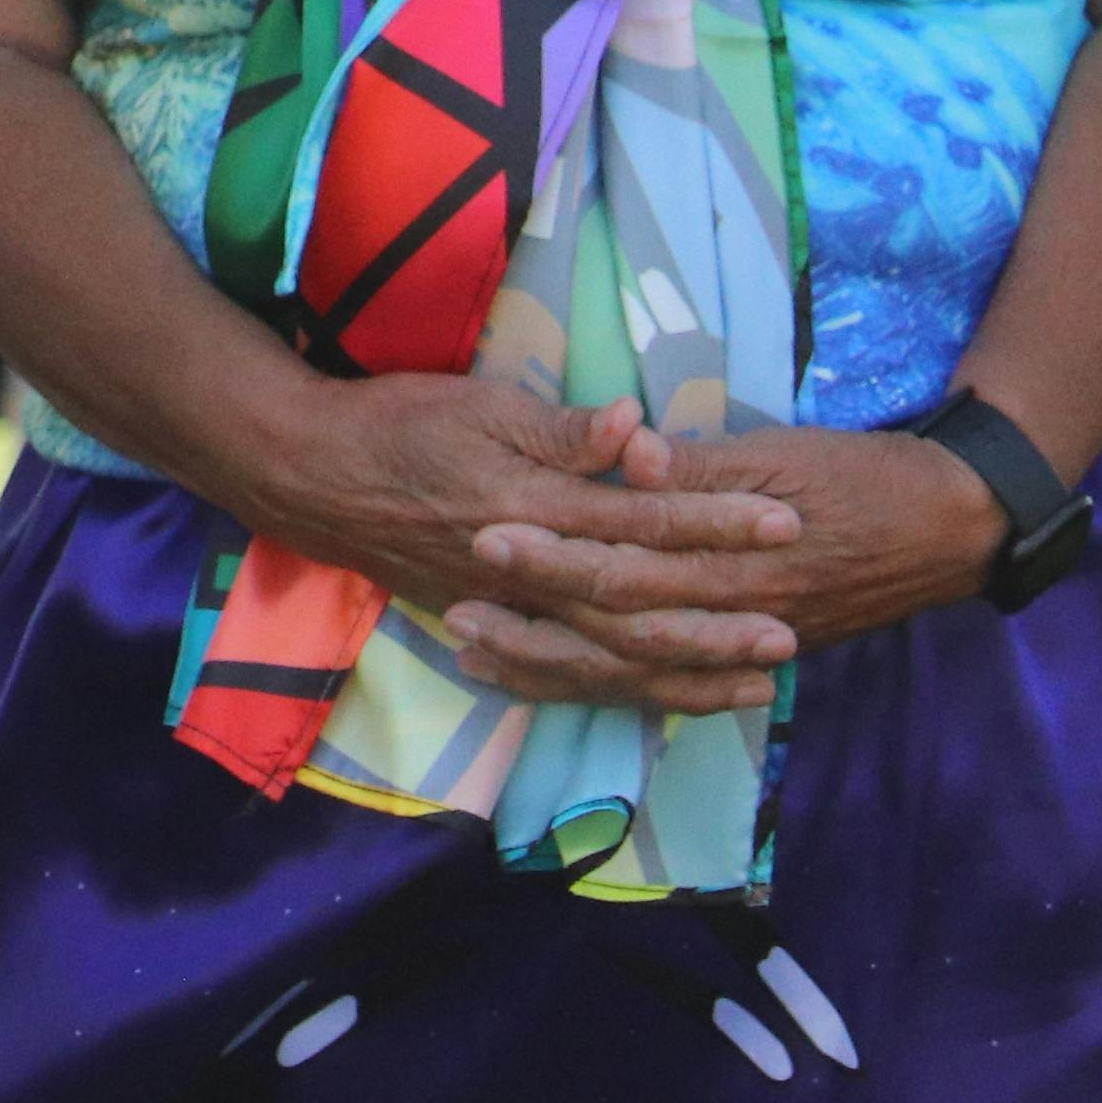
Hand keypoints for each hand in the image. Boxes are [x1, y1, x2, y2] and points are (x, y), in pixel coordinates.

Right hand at [234, 379, 808, 714]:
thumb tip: (638, 428)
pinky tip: (668, 696)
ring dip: (686, 671)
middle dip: (719, 622)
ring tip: (755, 682)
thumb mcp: (478, 405)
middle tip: (793, 630)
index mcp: (531, 506)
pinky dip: (624, 690)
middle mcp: (529, 572)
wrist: (308, 473)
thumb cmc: (396, 423)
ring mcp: (509, 608)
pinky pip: (569, 674)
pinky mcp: (492, 623)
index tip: (784, 521)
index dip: (715, 521)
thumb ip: (562, 431)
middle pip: (639, 608)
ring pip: (610, 657)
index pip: (643, 519)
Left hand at [473, 416, 1015, 669]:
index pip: (627, 563)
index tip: (485, 536)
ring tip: (478, 655)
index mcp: (734, 559)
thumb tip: (631, 453)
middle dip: (536, 621)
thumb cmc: (858, 474)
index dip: (554, 554)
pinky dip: (610, 686)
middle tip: (456, 608)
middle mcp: (734, 615)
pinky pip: (670, 684)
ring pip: (636, 671)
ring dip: (556, 666)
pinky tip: (554, 681)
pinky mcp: (752, 653)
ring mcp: (744, 643)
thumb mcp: (780, 452)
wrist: (948, 525)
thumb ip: (702, 464)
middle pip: (618, 627)